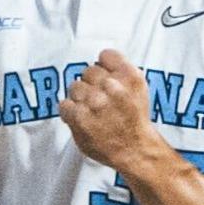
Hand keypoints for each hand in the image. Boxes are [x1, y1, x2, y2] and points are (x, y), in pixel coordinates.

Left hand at [60, 49, 160, 171]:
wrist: (135, 150)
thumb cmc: (134, 120)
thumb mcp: (139, 88)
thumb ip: (121, 71)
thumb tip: (100, 62)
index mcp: (130, 76)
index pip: (106, 55)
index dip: (104, 67)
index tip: (106, 78)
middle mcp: (112, 86)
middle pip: (88, 71)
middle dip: (92, 84)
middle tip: (100, 100)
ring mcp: (95, 101)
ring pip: (75, 86)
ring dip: (80, 98)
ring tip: (92, 112)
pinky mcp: (80, 117)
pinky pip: (64, 105)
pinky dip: (70, 113)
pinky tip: (82, 119)